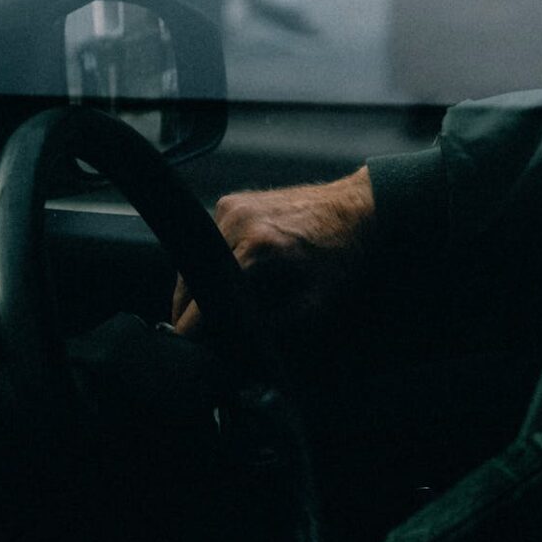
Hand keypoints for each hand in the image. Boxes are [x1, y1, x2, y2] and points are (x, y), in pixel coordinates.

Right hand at [172, 166, 374, 335]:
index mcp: (258, 246)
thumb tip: (242, 340)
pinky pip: (210, 236)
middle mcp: (238, 221)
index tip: (183, 338)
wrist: (357, 207)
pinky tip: (218, 276)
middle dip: (186, 303)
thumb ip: (276, 323)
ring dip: (196, 281)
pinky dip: (210, 257)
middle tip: (185, 327)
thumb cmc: (343, 253)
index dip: (192, 319)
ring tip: (198, 308)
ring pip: (197, 254)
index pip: (209, 291)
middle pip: (194, 272)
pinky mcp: (234, 200)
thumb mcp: (316, 300)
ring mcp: (233, 206)